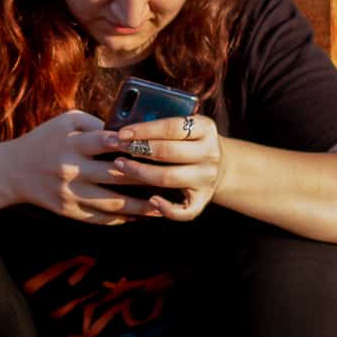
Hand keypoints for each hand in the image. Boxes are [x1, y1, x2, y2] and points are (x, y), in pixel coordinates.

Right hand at [0, 110, 163, 225]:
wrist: (11, 171)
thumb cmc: (44, 140)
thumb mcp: (65, 122)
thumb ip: (95, 123)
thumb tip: (130, 130)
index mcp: (71, 143)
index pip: (107, 142)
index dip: (133, 144)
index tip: (159, 146)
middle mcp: (70, 169)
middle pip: (115, 175)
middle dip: (146, 178)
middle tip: (172, 179)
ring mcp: (70, 193)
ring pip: (112, 203)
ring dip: (140, 207)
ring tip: (163, 207)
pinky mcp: (68, 211)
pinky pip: (99, 218)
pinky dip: (121, 219)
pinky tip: (139, 217)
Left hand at [103, 111, 226, 221]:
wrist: (220, 167)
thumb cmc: (189, 143)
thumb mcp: (185, 128)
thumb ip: (162, 126)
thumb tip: (124, 130)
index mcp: (205, 129)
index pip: (171, 127)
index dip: (144, 130)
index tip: (121, 133)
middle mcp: (210, 153)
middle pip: (168, 152)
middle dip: (138, 149)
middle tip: (117, 148)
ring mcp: (207, 178)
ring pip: (168, 177)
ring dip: (140, 172)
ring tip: (120, 165)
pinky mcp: (203, 200)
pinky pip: (183, 210)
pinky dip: (166, 208)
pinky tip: (150, 200)